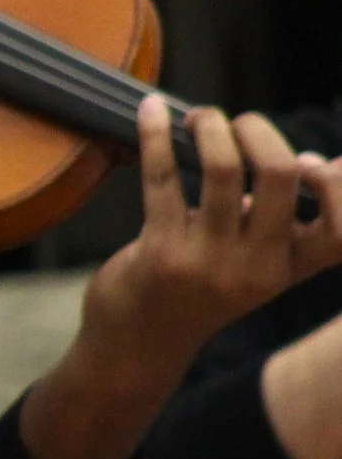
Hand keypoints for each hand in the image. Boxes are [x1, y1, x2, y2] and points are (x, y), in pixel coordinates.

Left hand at [23, 98, 341, 458]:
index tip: (313, 160)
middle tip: (236, 122)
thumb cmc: (196, 290)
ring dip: (210, 127)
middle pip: (281, 174)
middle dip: (257, 130)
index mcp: (288, 268)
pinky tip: (151, 111)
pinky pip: (163, 178)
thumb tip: (301, 158)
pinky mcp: (161, 252)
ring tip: (198, 117)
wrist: (136, 347)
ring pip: (223, 170)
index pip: (339, 231)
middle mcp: (256, 267)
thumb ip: (273, 221)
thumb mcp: (249, 266)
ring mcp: (208, 261)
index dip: (336, 187)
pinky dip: (155, 136)